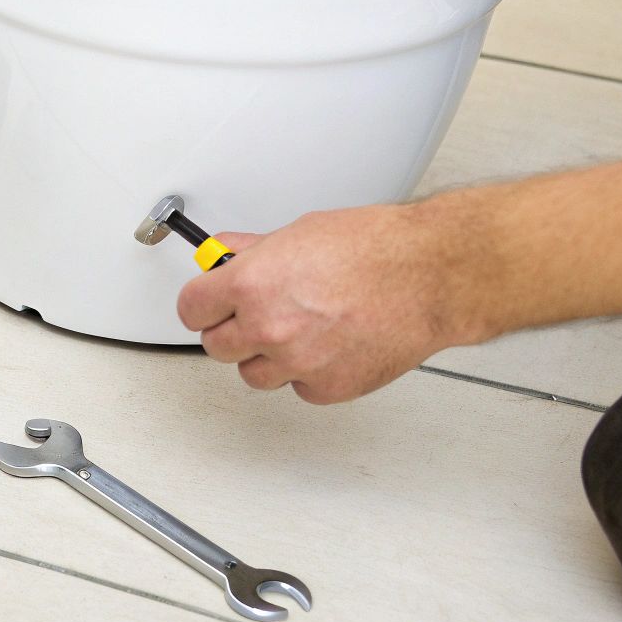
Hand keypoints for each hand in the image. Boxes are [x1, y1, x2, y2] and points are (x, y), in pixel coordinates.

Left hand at [177, 204, 499, 403]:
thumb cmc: (377, 248)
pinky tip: (329, 345)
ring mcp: (297, 363)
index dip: (202, 304)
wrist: (430, 276)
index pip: (192, 309)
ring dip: (268, 356)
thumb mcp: (301, 233)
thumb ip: (254, 252)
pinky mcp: (326, 388)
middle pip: (216, 347)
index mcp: (253, 284)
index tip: (209, 304)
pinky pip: (298, 388)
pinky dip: (308, 372)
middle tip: (253, 315)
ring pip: (254, 374)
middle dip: (232, 330)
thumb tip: (226, 255)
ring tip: (299, 329)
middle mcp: (268, 327)